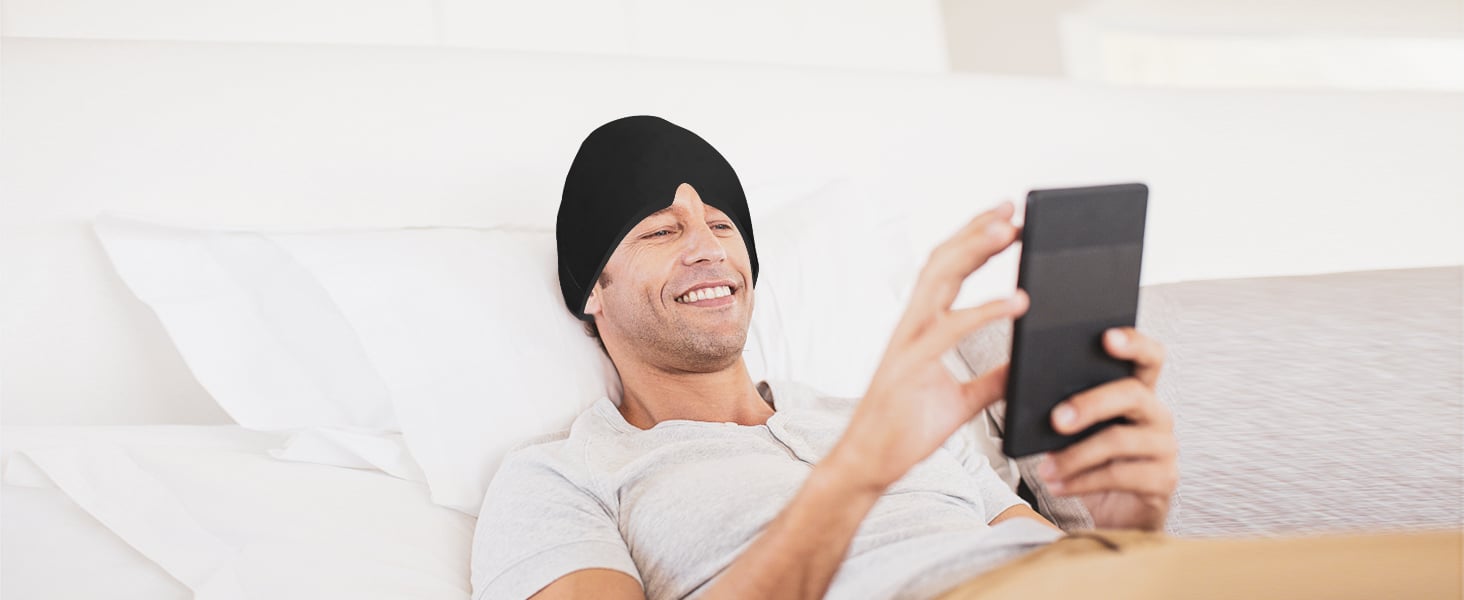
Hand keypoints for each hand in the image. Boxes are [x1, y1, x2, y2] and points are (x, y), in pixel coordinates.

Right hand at [829, 201, 1028, 490]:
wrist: (872, 464)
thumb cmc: (907, 431)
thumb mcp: (963, 402)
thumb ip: (993, 379)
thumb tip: (1026, 365)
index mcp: (920, 328)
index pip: (947, 271)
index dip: (974, 242)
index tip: (1006, 221)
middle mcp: (911, 326)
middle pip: (943, 262)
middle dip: (977, 232)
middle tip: (1013, 209)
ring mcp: (908, 343)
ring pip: (940, 280)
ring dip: (976, 251)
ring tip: (1012, 232)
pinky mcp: (911, 366)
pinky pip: (951, 329)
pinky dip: (985, 310)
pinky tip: (1016, 301)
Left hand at [1036, 327, 1176, 530]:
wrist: (1115, 510)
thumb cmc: (1092, 461)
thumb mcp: (1076, 430)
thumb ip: (1062, 406)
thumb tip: (1020, 390)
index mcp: (1138, 391)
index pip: (1149, 356)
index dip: (1133, 342)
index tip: (1107, 336)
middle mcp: (1157, 413)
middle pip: (1131, 394)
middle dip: (1090, 404)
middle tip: (1056, 419)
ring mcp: (1165, 447)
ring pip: (1118, 440)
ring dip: (1075, 455)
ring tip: (1046, 467)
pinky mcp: (1162, 480)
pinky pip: (1119, 476)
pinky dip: (1081, 481)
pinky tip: (1057, 484)